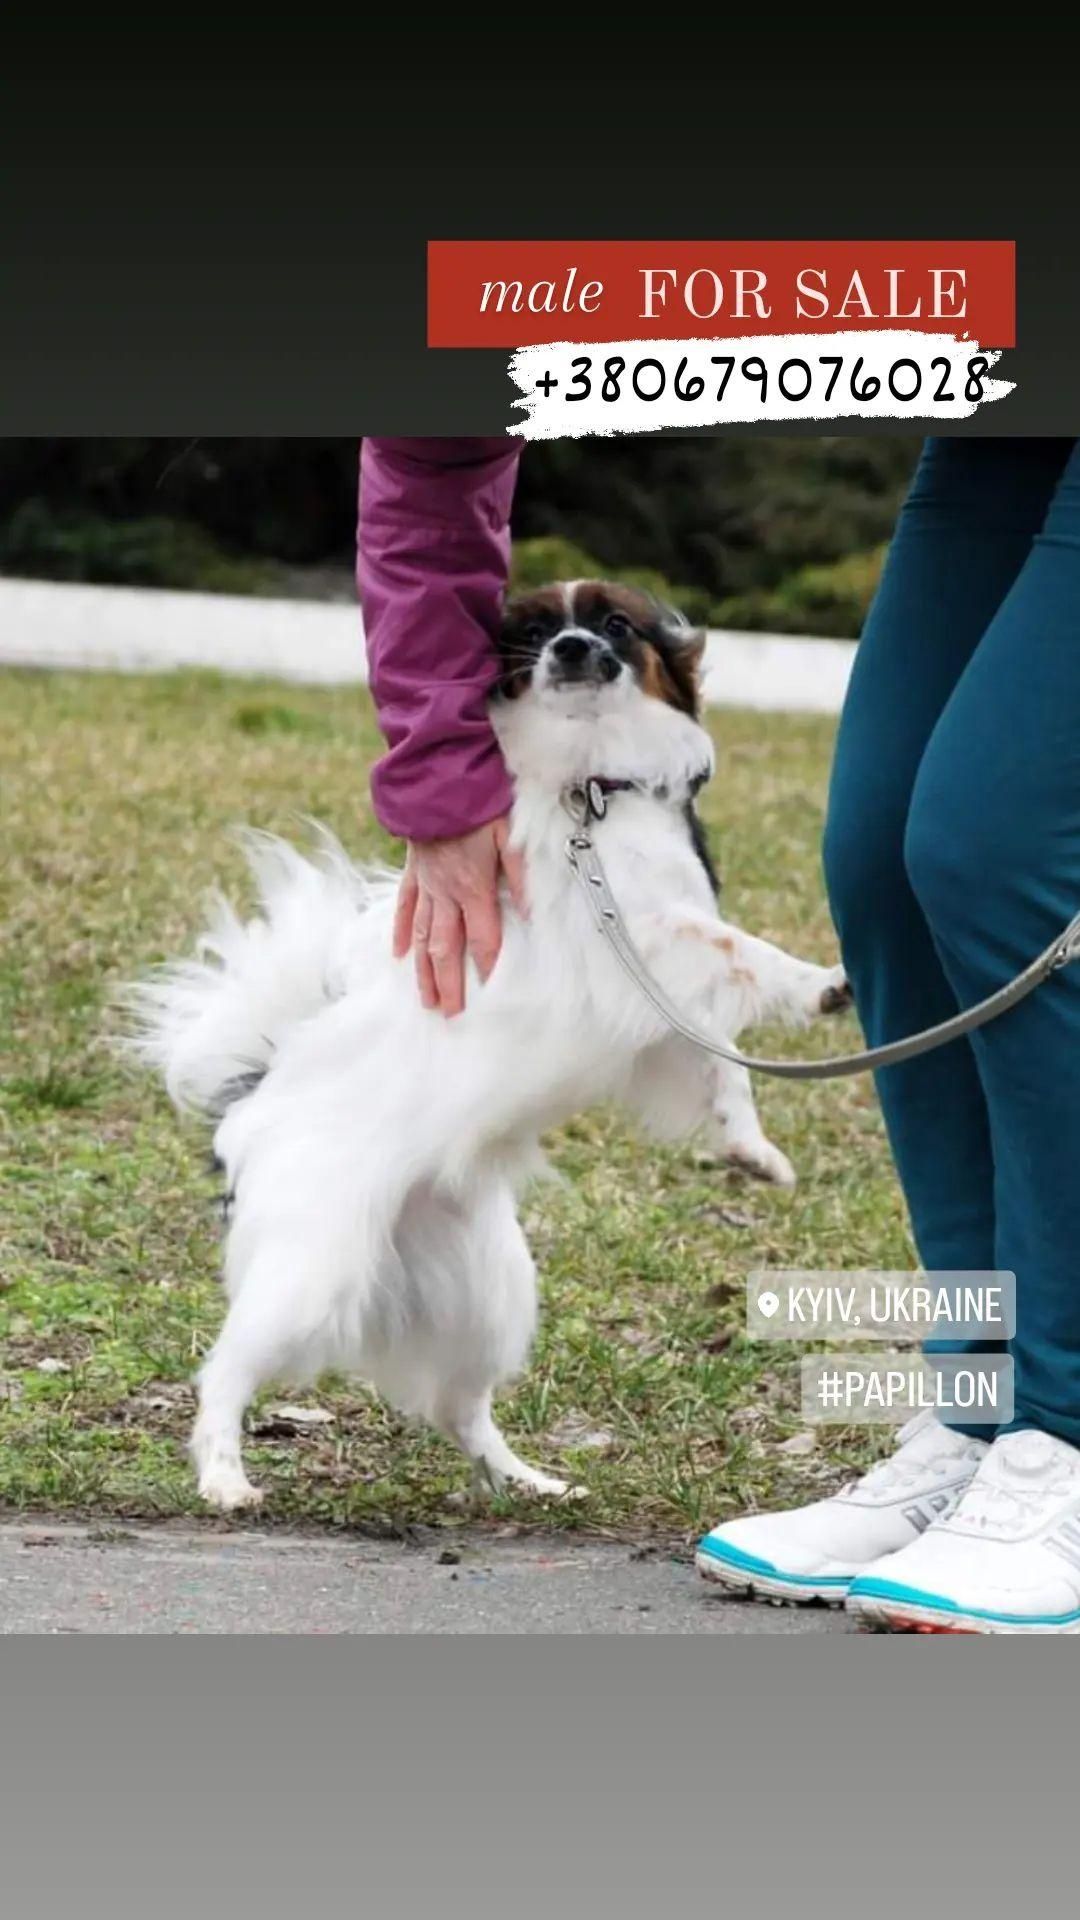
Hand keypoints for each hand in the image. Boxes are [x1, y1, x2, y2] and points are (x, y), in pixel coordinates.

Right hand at [393, 817, 527, 1016]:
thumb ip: (521, 876)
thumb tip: (532, 914)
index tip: (487, 995)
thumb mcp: (512, 835)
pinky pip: (404, 907)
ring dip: (423, 970)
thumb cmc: (480, 801)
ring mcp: (425, 884)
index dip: (486, 967)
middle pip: (445, 948)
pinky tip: (400, 954)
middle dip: (449, 984)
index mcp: (473, 886)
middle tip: (450, 1015)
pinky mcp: (412, 871)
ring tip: (425, 999)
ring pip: (421, 936)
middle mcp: (445, 892)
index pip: (482, 938)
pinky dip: (401, 932)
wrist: (438, 772)